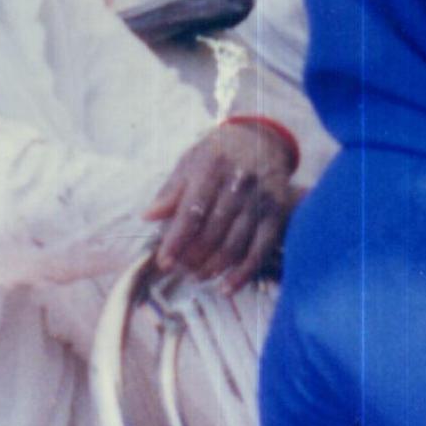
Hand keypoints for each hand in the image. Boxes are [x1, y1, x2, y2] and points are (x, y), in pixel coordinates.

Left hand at [145, 121, 296, 285]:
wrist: (262, 139)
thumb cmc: (218, 154)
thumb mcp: (190, 162)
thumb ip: (171, 191)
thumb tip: (148, 216)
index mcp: (212, 169)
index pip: (192, 211)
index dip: (177, 240)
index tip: (164, 261)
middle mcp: (239, 184)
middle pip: (214, 231)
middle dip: (194, 257)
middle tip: (180, 271)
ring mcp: (260, 200)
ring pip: (236, 243)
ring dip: (215, 267)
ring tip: (198, 276)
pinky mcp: (277, 213)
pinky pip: (261, 250)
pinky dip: (244, 272)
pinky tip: (227, 286)